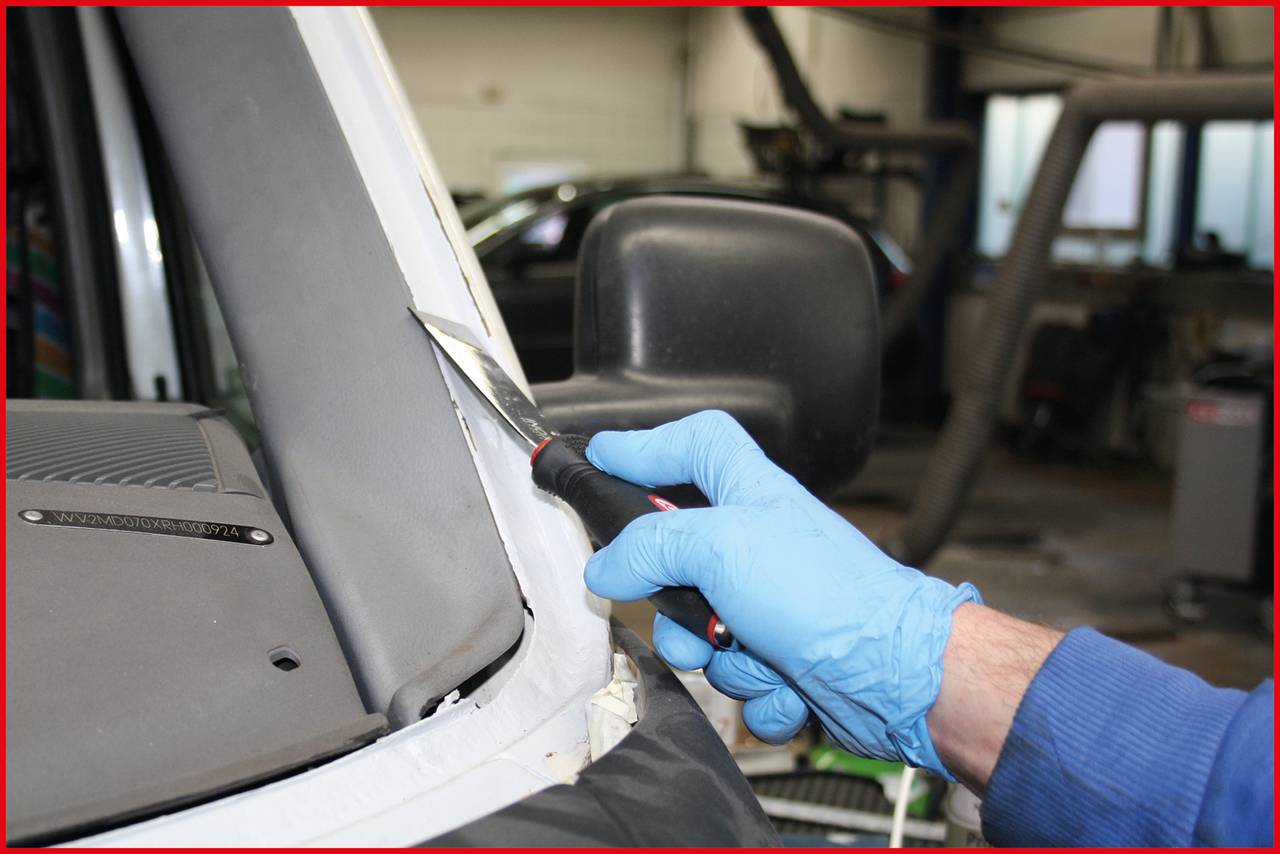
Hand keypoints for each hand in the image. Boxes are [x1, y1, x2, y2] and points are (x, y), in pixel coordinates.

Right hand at [583, 410, 979, 776]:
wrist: (895, 677)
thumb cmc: (829, 595)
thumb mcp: (721, 547)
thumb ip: (649, 547)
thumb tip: (605, 568)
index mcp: (749, 495)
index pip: (692, 444)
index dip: (645, 447)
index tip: (603, 459)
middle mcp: (758, 546)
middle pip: (676, 561)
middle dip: (676, 607)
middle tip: (691, 614)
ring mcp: (770, 606)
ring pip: (702, 636)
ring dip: (724, 661)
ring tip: (759, 654)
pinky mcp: (783, 660)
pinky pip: (738, 683)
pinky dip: (759, 694)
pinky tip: (789, 684)